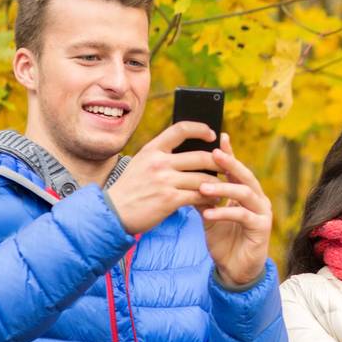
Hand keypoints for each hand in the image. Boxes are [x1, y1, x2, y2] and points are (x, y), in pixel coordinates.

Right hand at [104, 122, 219, 234]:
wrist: (113, 213)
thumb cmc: (131, 189)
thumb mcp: (141, 164)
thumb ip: (162, 155)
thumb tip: (193, 151)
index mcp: (152, 149)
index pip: (181, 129)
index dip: (200, 128)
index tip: (212, 134)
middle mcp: (158, 162)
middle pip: (201, 157)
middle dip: (219, 163)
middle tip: (228, 168)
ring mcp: (164, 180)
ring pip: (204, 178)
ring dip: (217, 185)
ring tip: (222, 189)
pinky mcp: (169, 199)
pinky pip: (199, 196)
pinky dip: (210, 199)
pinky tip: (214, 201)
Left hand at [198, 133, 273, 287]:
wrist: (234, 270)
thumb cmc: (224, 241)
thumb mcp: (209, 216)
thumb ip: (203, 198)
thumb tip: (187, 177)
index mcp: (246, 194)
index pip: (237, 170)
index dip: (230, 154)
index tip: (219, 138)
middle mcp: (257, 200)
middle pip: (245, 176)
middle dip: (230, 163)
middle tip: (213, 154)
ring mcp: (262, 213)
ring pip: (245, 193)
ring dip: (224, 188)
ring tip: (203, 187)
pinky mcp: (261, 228)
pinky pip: (243, 216)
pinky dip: (224, 213)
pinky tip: (208, 213)